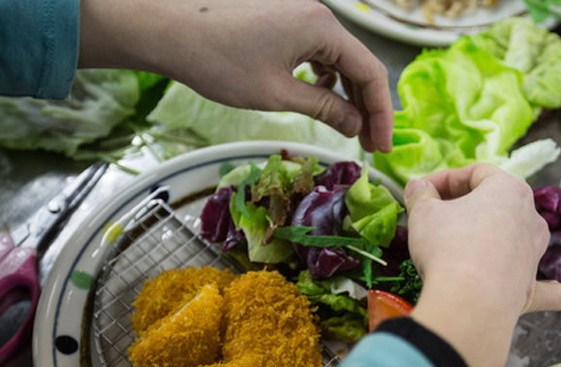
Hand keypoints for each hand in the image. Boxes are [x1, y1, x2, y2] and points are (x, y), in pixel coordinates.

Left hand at [78, 0, 392, 152]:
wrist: (168, 28)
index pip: (370, 73)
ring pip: (338, 58)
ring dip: (346, 93)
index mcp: (323, 28)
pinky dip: (324, 76)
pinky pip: (317, 49)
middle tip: (368, 144)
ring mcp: (299, 13)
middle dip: (365, 106)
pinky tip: (318, 97)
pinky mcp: (282, 18)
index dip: (381, 114)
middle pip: (358, 64)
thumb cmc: (219, 61)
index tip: (381, 147)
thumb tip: (355, 126)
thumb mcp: (277, 93)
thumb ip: (324, 109)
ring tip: (346, 127)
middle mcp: (318, 15)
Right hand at [404, 164, 560, 366]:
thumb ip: (421, 195)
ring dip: (493, 236)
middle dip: (464, 206)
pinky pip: (545, 285)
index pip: (475, 173)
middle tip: (434, 216)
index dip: (445, 179)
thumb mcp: (423, 213)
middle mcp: (531, 218)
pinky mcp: (532, 287)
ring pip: (517, 236)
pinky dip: (550, 289)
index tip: (422, 191)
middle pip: (497, 203)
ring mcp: (535, 253)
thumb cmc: (447, 246)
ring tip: (461, 246)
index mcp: (509, 189)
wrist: (469, 303)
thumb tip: (418, 187)